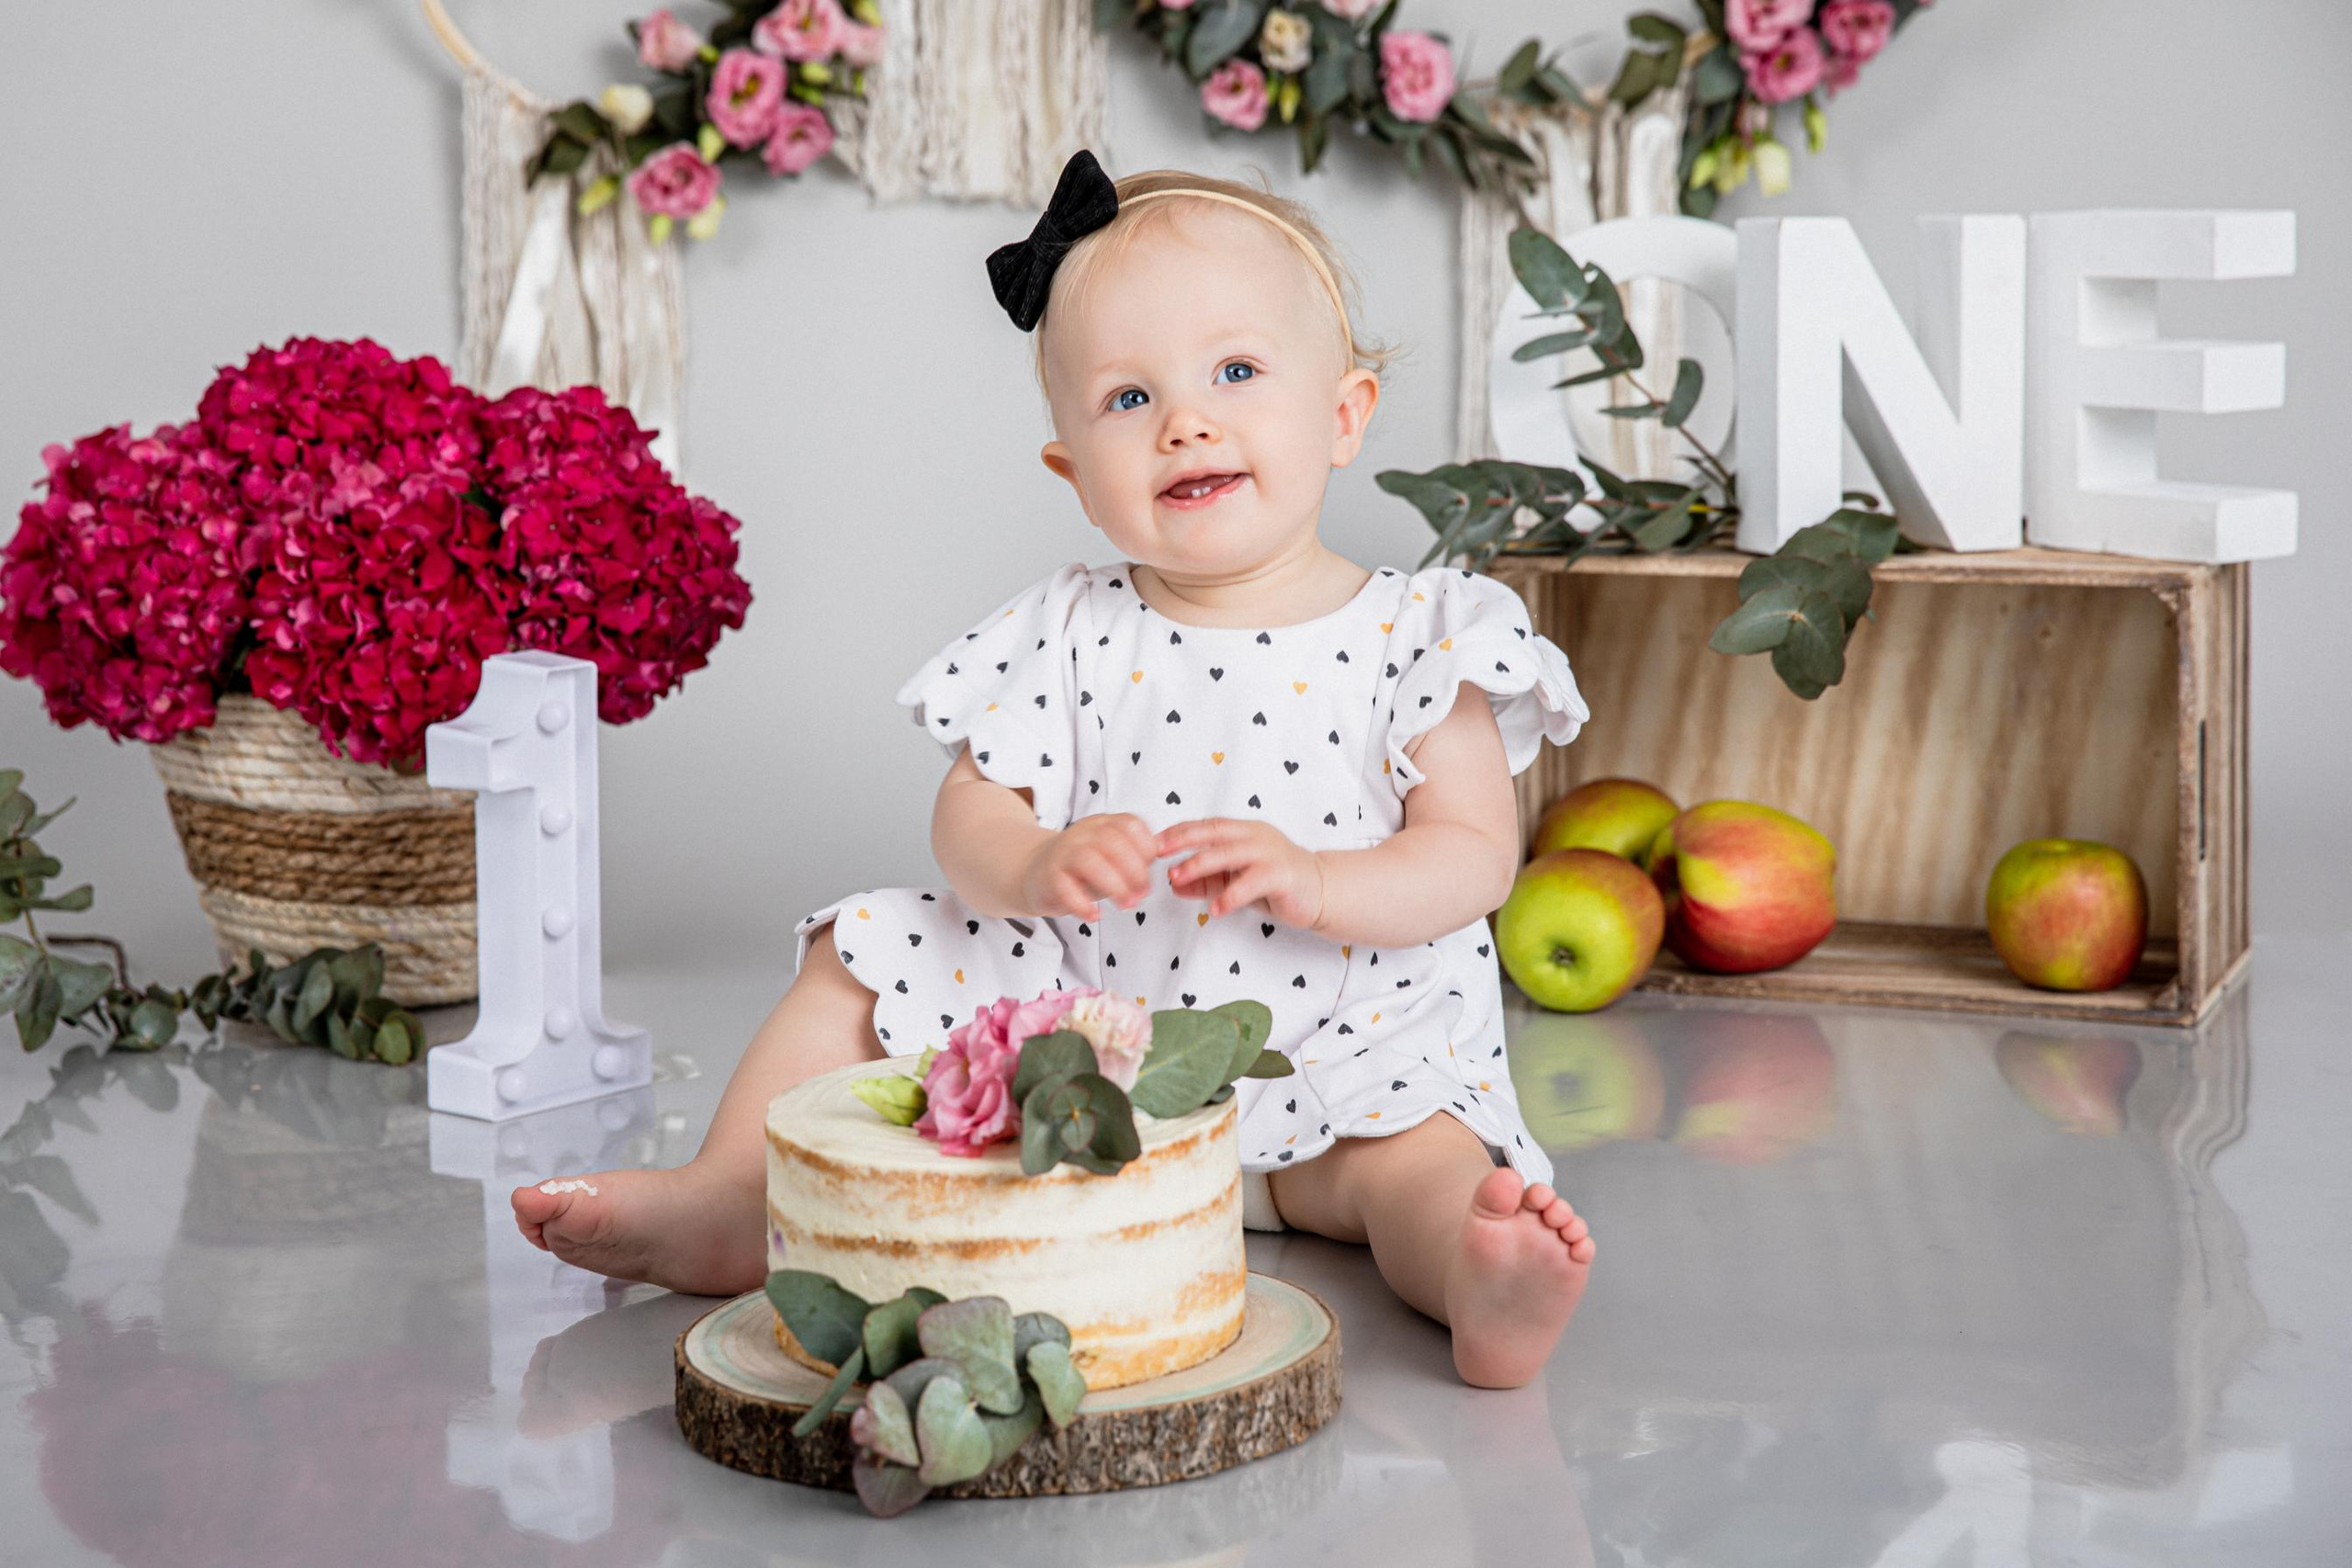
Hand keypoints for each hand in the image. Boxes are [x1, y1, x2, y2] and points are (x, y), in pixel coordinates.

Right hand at [1020, 814, 1156, 919]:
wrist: (1034, 872)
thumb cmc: (1082, 868)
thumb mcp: (1111, 858)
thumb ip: (1134, 860)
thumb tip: (1159, 870)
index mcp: (1103, 824)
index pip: (1130, 824)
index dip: (1146, 847)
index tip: (1151, 870)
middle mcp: (1083, 834)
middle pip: (1112, 843)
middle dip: (1134, 871)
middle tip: (1142, 895)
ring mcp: (1063, 853)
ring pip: (1089, 861)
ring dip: (1114, 886)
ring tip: (1126, 905)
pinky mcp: (1048, 876)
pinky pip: (1065, 887)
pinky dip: (1082, 903)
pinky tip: (1095, 916)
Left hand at [1156, 819, 1325, 927]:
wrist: (1321, 891)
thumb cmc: (1277, 882)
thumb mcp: (1236, 879)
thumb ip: (1206, 880)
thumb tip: (1173, 884)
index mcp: (1244, 831)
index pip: (1206, 825)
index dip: (1179, 831)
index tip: (1154, 842)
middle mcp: (1255, 837)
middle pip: (1214, 833)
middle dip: (1183, 841)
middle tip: (1159, 854)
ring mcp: (1270, 853)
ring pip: (1229, 853)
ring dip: (1200, 865)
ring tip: (1177, 878)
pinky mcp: (1282, 875)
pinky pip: (1252, 883)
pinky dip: (1231, 895)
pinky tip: (1215, 908)